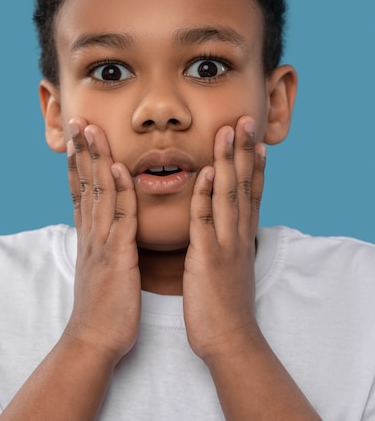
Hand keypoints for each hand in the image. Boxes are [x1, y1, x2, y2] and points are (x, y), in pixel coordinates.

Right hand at [64, 118, 140, 364]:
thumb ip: (101, 244)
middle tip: (78, 122)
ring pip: (99, 192)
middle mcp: (91, 233)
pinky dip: (120, 190)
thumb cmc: (104, 307)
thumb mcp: (99, 268)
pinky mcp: (118, 254)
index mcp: (89, 236)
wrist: (95, 341)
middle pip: (85, 184)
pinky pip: (121, 216)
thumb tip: (104, 229)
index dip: (78, 163)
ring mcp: (102, 242)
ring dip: (96, 159)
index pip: (80, 191)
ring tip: (92, 131)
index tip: (77, 139)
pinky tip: (119, 168)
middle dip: (81, 151)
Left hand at [183, 116, 265, 362]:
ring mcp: (225, 244)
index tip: (257, 139)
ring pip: (228, 195)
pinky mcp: (208, 257)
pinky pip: (205, 220)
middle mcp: (238, 235)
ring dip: (228, 161)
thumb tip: (230, 228)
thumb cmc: (225, 305)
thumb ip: (230, 242)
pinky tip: (204, 172)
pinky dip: (205, 195)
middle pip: (244, 185)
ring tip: (229, 132)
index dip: (255, 164)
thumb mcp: (232, 267)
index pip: (252, 193)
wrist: (229, 340)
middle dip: (244, 150)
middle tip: (246, 121)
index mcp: (242, 237)